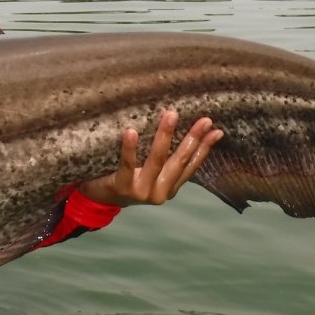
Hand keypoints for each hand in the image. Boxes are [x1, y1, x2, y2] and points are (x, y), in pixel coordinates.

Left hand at [79, 110, 222, 206]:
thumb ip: (165, 160)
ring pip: (156, 160)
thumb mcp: (149, 173)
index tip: (216, 131)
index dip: (204, 148)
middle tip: (204, 120)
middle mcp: (159, 193)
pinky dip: (130, 148)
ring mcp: (141, 192)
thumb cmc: (125, 178)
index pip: (191, 165)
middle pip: (179, 161)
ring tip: (171, 115)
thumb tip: (182, 131)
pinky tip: (131, 131)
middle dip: (192, 139)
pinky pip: (126, 165)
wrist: (98, 198)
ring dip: (165, 136)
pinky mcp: (122, 187)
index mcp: (169, 188)